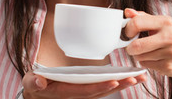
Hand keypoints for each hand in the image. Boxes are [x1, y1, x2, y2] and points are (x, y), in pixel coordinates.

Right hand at [21, 71, 145, 98]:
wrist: (38, 92)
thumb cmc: (35, 86)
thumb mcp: (31, 83)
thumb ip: (34, 82)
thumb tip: (39, 82)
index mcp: (66, 92)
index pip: (86, 91)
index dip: (100, 86)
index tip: (114, 80)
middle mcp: (78, 95)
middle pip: (102, 91)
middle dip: (119, 85)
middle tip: (136, 78)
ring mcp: (85, 93)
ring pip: (107, 90)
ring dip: (123, 84)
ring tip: (140, 77)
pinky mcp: (88, 89)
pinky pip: (105, 87)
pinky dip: (118, 82)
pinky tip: (131, 77)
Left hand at [123, 8, 171, 79]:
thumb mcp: (162, 24)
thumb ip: (144, 17)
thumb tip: (127, 12)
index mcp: (166, 22)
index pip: (137, 23)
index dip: (128, 29)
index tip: (128, 33)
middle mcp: (170, 36)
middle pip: (137, 45)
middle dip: (130, 47)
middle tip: (132, 47)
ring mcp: (170, 52)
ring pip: (139, 56)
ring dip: (139, 55)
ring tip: (148, 52)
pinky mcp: (167, 66)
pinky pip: (145, 64)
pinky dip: (146, 62)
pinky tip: (155, 58)